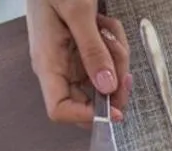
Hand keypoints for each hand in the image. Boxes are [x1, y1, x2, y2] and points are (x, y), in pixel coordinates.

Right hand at [27, 0, 131, 125]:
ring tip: (107, 30)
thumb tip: (107, 87)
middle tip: (123, 65)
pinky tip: (105, 26)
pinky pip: (109, 62)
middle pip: (91, 101)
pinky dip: (115, 47)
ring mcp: (74, 61)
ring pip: (105, 82)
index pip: (60, 110)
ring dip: (117, 59)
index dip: (86, 117)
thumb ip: (93, 50)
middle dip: (114, 87)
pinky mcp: (85, 52)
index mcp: (48, 63)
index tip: (112, 111)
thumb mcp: (77, 12)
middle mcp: (60, 67)